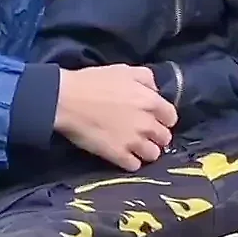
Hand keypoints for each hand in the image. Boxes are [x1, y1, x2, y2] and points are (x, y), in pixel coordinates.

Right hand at [53, 65, 177, 170]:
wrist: (66, 100)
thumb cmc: (92, 82)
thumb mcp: (124, 70)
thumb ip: (146, 78)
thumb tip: (155, 90)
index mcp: (150, 101)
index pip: (171, 117)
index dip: (164, 119)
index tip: (155, 120)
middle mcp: (147, 123)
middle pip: (165, 138)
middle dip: (156, 136)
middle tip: (144, 134)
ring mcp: (133, 141)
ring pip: (153, 155)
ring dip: (146, 151)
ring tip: (135, 148)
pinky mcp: (118, 155)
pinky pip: (135, 166)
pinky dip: (130, 162)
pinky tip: (123, 155)